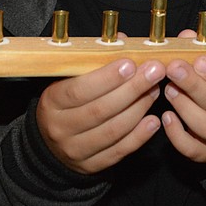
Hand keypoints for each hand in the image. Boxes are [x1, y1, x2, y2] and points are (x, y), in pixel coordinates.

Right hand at [36, 59, 164, 174]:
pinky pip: (119, 151)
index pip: (78, 90)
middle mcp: (60, 128)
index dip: (107, 78)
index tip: (130, 63)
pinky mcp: (91, 166)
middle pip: (100, 110)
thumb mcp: (69, 79)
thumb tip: (121, 40)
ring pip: (112, 130)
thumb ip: (93, 60)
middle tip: (154, 72)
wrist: (50, 143)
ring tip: (155, 90)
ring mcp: (75, 150)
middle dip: (131, 89)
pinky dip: (139, 136)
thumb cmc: (66, 101)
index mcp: (51, 101)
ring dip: (139, 109)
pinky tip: (154, 120)